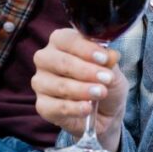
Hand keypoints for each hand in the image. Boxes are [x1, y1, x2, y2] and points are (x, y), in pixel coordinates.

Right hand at [32, 28, 127, 151]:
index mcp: (60, 42)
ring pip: (59, 85)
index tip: (104, 58)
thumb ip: (109, 61)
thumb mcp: (111, 69)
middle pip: (61, 62)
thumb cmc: (103, 82)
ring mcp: (41, 82)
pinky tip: (87, 108)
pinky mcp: (42, 106)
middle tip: (107, 78)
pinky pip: (55, 107)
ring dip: (82, 90)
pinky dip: (73, 108)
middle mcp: (46, 59)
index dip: (86, 49)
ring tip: (101, 93)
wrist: (105, 112)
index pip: (66, 39)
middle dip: (86, 71)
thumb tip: (111, 55)